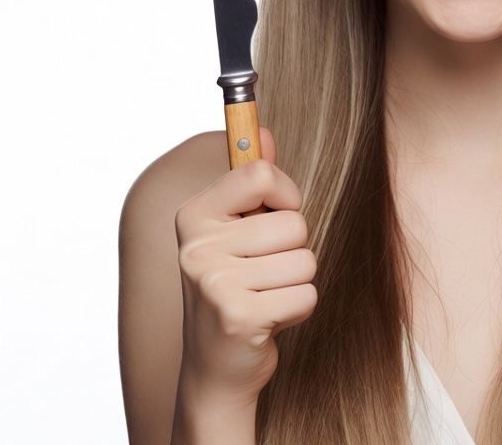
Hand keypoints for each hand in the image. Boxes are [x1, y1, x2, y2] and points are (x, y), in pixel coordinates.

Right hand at [174, 128, 317, 406]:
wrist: (215, 367)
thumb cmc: (235, 287)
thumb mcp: (236, 230)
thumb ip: (252, 182)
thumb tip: (264, 133)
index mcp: (195, 215)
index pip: (262, 172)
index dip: (285, 194)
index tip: (272, 215)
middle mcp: (197, 245)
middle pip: (294, 222)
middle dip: (293, 249)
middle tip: (263, 272)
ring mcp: (214, 282)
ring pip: (305, 260)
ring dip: (296, 281)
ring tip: (265, 295)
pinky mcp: (238, 316)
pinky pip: (306, 293)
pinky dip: (298, 309)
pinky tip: (269, 319)